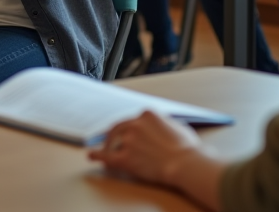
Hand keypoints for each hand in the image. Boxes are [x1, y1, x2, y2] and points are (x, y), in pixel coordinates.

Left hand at [88, 111, 203, 186]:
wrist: (184, 164)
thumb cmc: (186, 149)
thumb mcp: (177, 126)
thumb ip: (164, 123)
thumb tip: (163, 126)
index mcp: (147, 114)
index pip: (133, 119)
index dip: (129, 128)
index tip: (128, 132)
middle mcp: (135, 124)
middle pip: (117, 128)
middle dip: (113, 135)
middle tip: (110, 141)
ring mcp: (128, 140)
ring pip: (113, 143)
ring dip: (109, 147)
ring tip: (105, 152)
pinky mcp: (125, 157)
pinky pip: (106, 157)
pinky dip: (97, 156)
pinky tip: (92, 156)